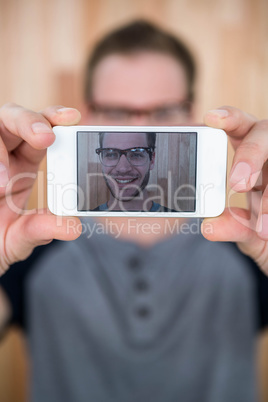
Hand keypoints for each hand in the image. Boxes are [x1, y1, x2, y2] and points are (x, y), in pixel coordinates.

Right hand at [0, 103, 81, 274]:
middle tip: (45, 138)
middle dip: (30, 122)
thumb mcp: (19, 238)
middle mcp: (4, 153)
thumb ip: (41, 230)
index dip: (56, 118)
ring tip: (3, 183)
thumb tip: (73, 227)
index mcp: (25, 162)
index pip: (43, 130)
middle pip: (14, 118)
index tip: (72, 118)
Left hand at [201, 106, 267, 273]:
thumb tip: (209, 226)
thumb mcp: (251, 237)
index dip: (229, 119)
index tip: (212, 119)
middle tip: (238, 184)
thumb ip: (233, 228)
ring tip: (263, 229)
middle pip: (264, 135)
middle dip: (250, 154)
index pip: (239, 129)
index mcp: (250, 163)